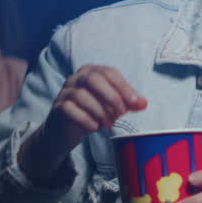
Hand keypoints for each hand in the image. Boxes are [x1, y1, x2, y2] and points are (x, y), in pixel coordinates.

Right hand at [19, 65, 146, 182]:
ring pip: (81, 95)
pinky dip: (85, 118)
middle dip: (111, 96)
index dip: (123, 86)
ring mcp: (64, 91)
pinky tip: (94, 127)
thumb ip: (128, 103)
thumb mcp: (113, 107)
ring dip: (99, 111)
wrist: (66, 130)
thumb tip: (144, 103)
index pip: (109, 72)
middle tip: (121, 113)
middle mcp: (76, 78)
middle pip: (93, 79)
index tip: (134, 102)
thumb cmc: (93, 113)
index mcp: (92, 72)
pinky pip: (69, 109)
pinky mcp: (57, 107)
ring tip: (109, 124)